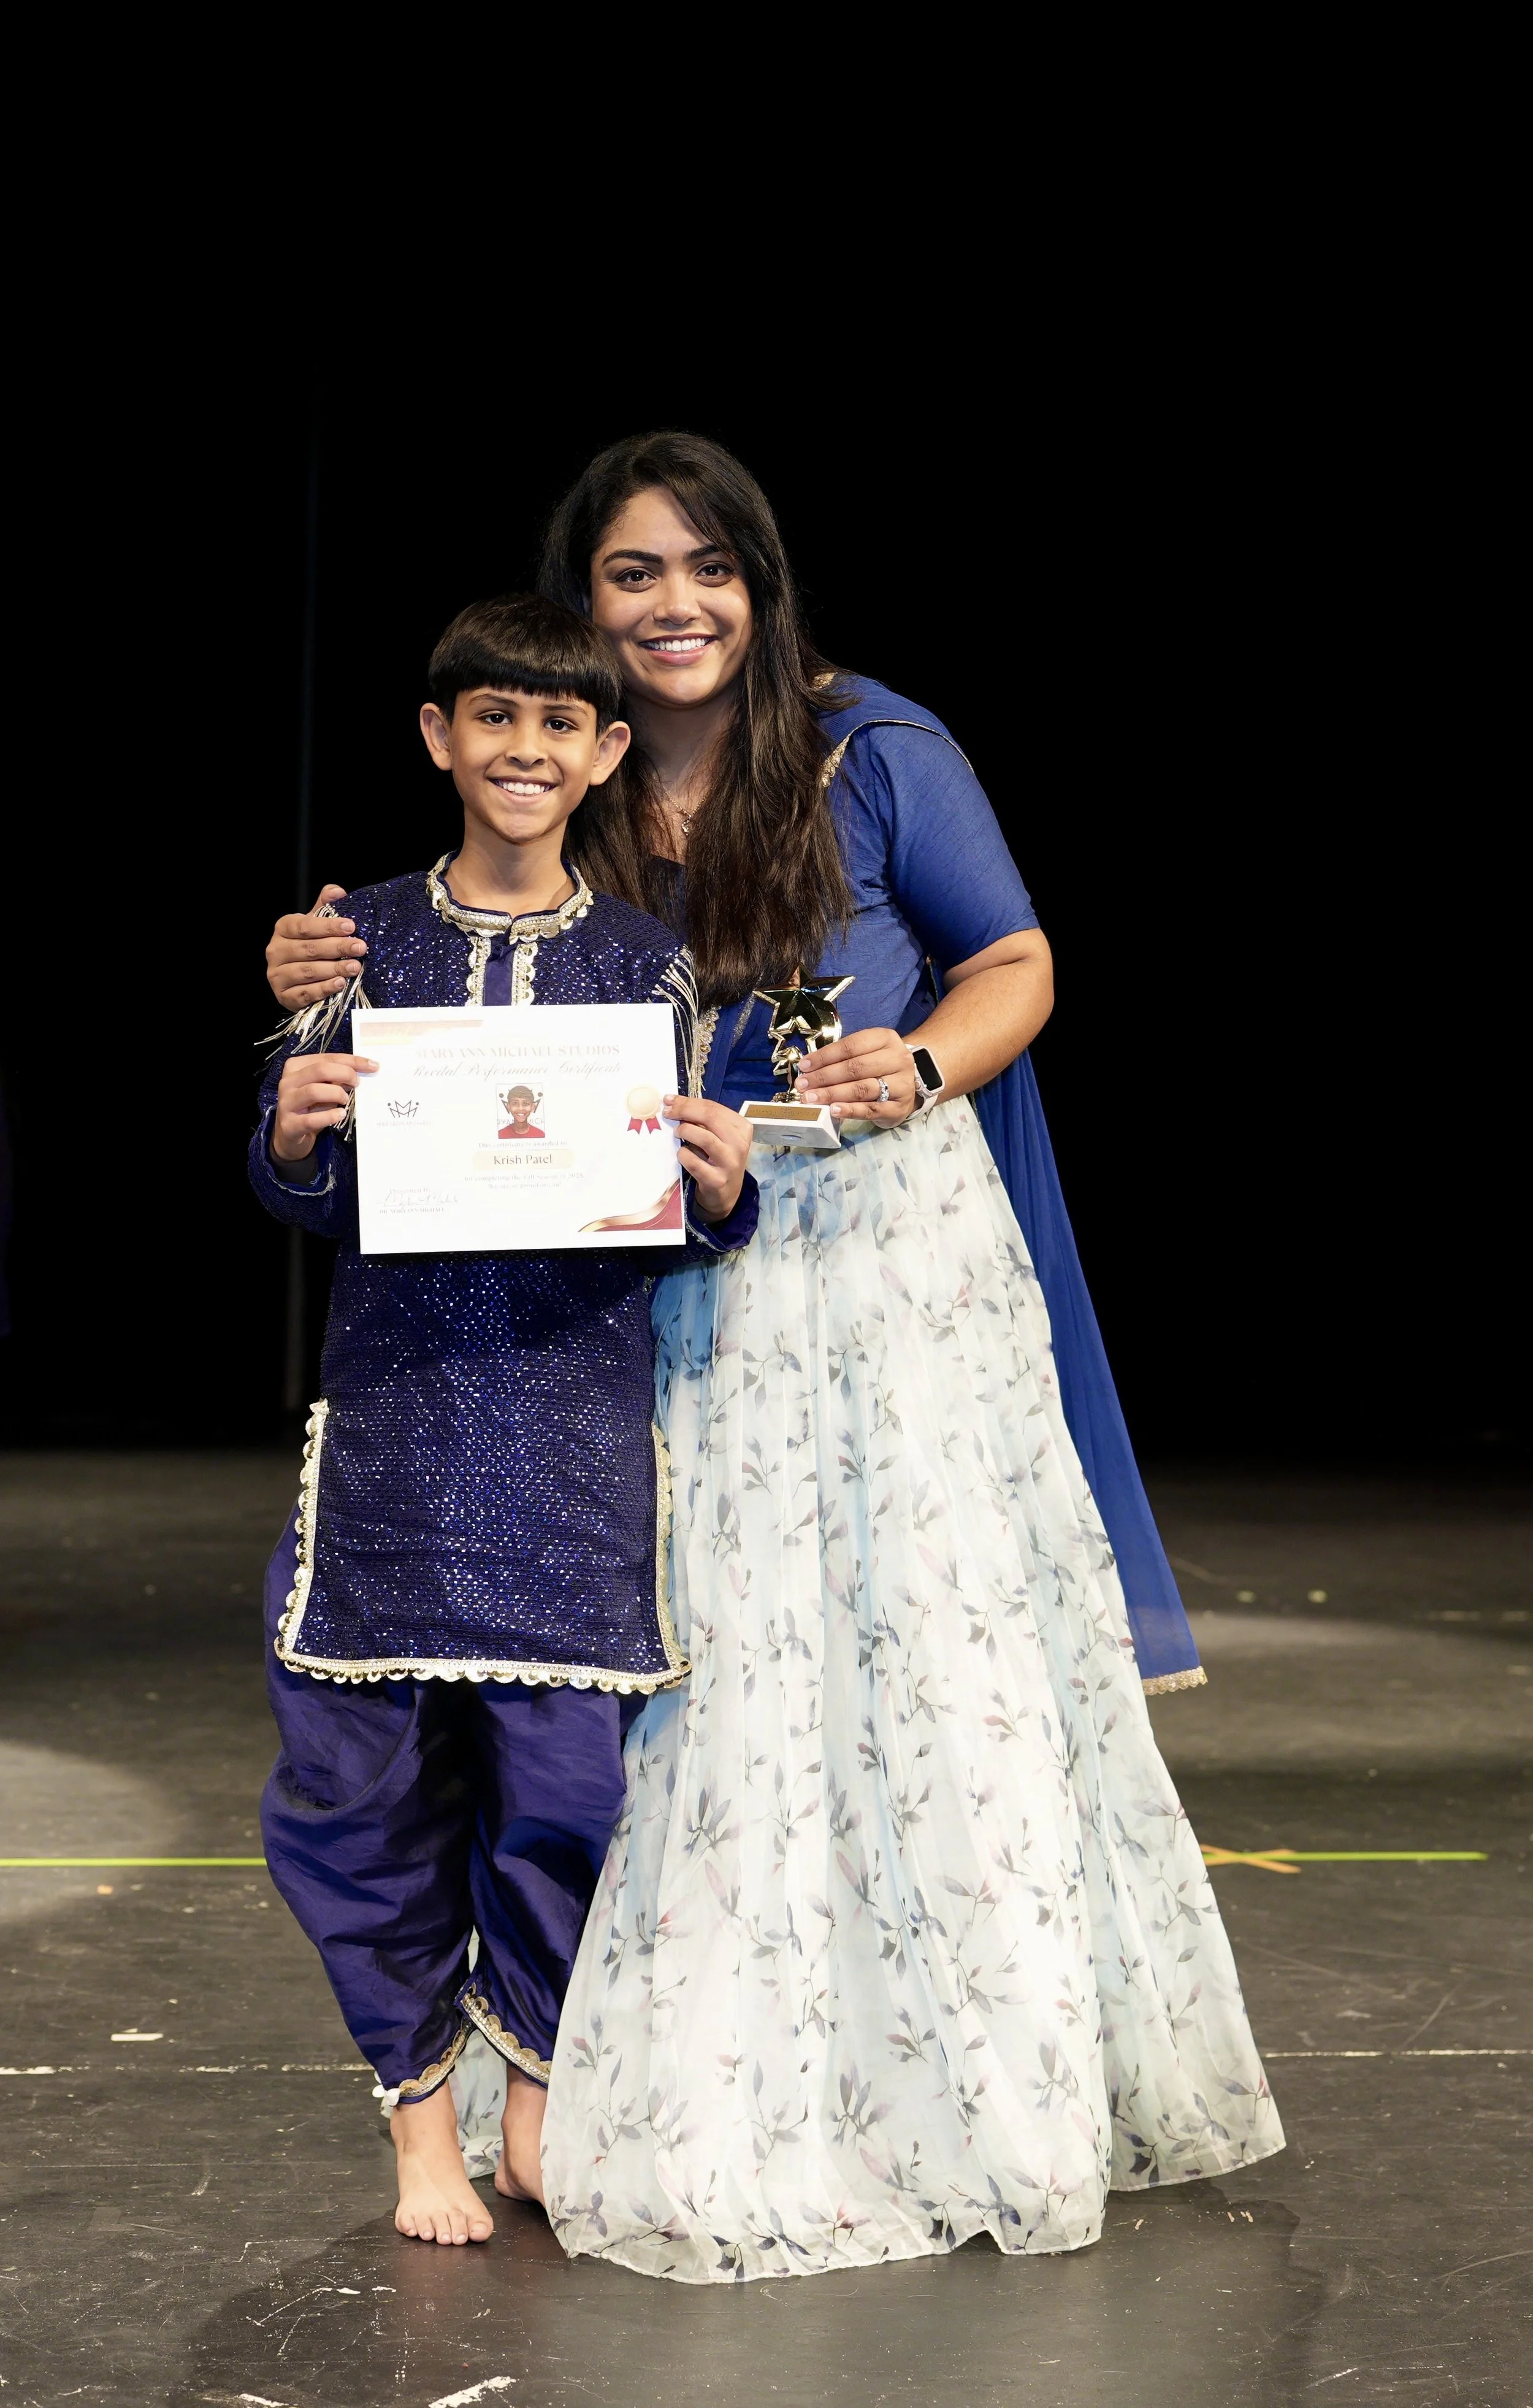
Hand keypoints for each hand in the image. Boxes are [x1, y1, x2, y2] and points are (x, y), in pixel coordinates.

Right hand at [267, 885, 365, 1011]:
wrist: (295, 979)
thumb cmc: (309, 946)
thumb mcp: (315, 924)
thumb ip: (324, 907)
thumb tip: (337, 891)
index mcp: (283, 929)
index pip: (304, 926)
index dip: (328, 926)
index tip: (351, 926)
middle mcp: (275, 951)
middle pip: (308, 949)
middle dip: (337, 948)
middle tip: (360, 947)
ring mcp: (277, 975)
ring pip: (307, 971)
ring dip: (334, 969)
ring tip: (355, 966)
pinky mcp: (284, 996)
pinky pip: (305, 993)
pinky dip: (323, 989)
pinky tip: (339, 983)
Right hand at [272, 1051, 378, 1161]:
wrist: (291, 1135)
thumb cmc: (310, 1107)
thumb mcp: (323, 1088)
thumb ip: (336, 1077)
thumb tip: (362, 1070)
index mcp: (295, 1067)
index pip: (326, 1058)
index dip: (352, 1061)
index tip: (372, 1066)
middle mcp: (287, 1082)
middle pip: (320, 1070)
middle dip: (345, 1074)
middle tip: (357, 1083)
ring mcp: (286, 1103)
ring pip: (313, 1091)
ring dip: (336, 1094)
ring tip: (346, 1100)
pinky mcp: (289, 1125)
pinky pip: (311, 1119)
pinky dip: (329, 1116)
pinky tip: (340, 1114)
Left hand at [664, 1094, 751, 1222]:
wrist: (726, 1193)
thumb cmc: (719, 1158)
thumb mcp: (719, 1136)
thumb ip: (703, 1120)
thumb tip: (673, 1102)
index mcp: (742, 1128)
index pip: (713, 1107)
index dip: (688, 1102)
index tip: (670, 1101)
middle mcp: (739, 1144)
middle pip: (710, 1117)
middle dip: (684, 1111)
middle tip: (668, 1112)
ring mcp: (730, 1163)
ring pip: (705, 1138)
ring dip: (685, 1131)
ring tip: (677, 1133)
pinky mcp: (717, 1180)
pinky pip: (694, 1162)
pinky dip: (683, 1154)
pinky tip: (682, 1153)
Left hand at [794, 1027, 919, 1123]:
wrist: (910, 1084)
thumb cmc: (880, 1066)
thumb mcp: (867, 1052)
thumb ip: (843, 1058)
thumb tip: (809, 1069)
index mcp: (886, 1039)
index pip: (851, 1046)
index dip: (825, 1056)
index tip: (804, 1066)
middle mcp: (897, 1059)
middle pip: (855, 1068)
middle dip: (825, 1077)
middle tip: (803, 1086)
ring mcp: (902, 1084)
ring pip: (862, 1089)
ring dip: (833, 1094)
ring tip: (812, 1098)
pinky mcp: (899, 1107)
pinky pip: (871, 1109)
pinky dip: (850, 1110)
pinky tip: (834, 1110)